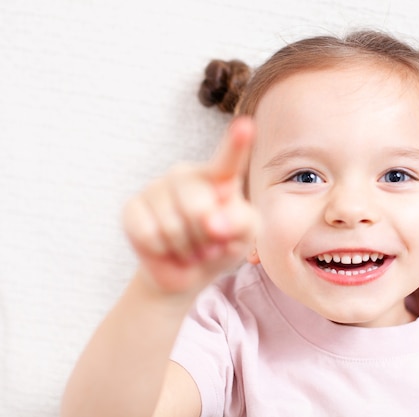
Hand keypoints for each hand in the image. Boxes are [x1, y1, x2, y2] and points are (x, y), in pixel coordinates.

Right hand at [122, 117, 256, 294]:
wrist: (189, 272)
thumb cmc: (223, 245)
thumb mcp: (246, 235)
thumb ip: (241, 222)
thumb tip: (212, 222)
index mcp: (218, 177)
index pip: (227, 160)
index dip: (236, 144)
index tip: (246, 126)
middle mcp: (186, 175)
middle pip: (198, 209)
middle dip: (206, 238)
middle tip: (208, 244)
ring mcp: (156, 188)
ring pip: (172, 226)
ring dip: (186, 247)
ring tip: (189, 246)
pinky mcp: (133, 208)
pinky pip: (148, 234)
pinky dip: (162, 250)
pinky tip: (165, 247)